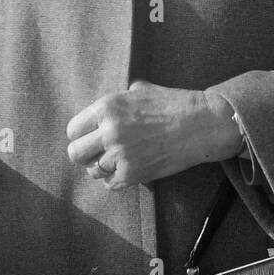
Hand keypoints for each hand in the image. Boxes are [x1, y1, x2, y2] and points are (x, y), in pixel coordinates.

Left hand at [66, 80, 242, 189]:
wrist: (201, 124)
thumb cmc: (173, 104)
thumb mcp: (141, 90)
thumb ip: (118, 100)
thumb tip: (105, 110)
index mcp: (108, 107)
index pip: (73, 129)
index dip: (81, 134)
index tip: (91, 137)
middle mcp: (110, 131)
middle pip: (76, 153)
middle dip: (85, 153)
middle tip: (98, 152)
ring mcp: (121, 154)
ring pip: (93, 171)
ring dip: (102, 167)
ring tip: (117, 160)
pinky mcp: (133, 174)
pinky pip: (110, 184)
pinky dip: (116, 179)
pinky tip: (127, 169)